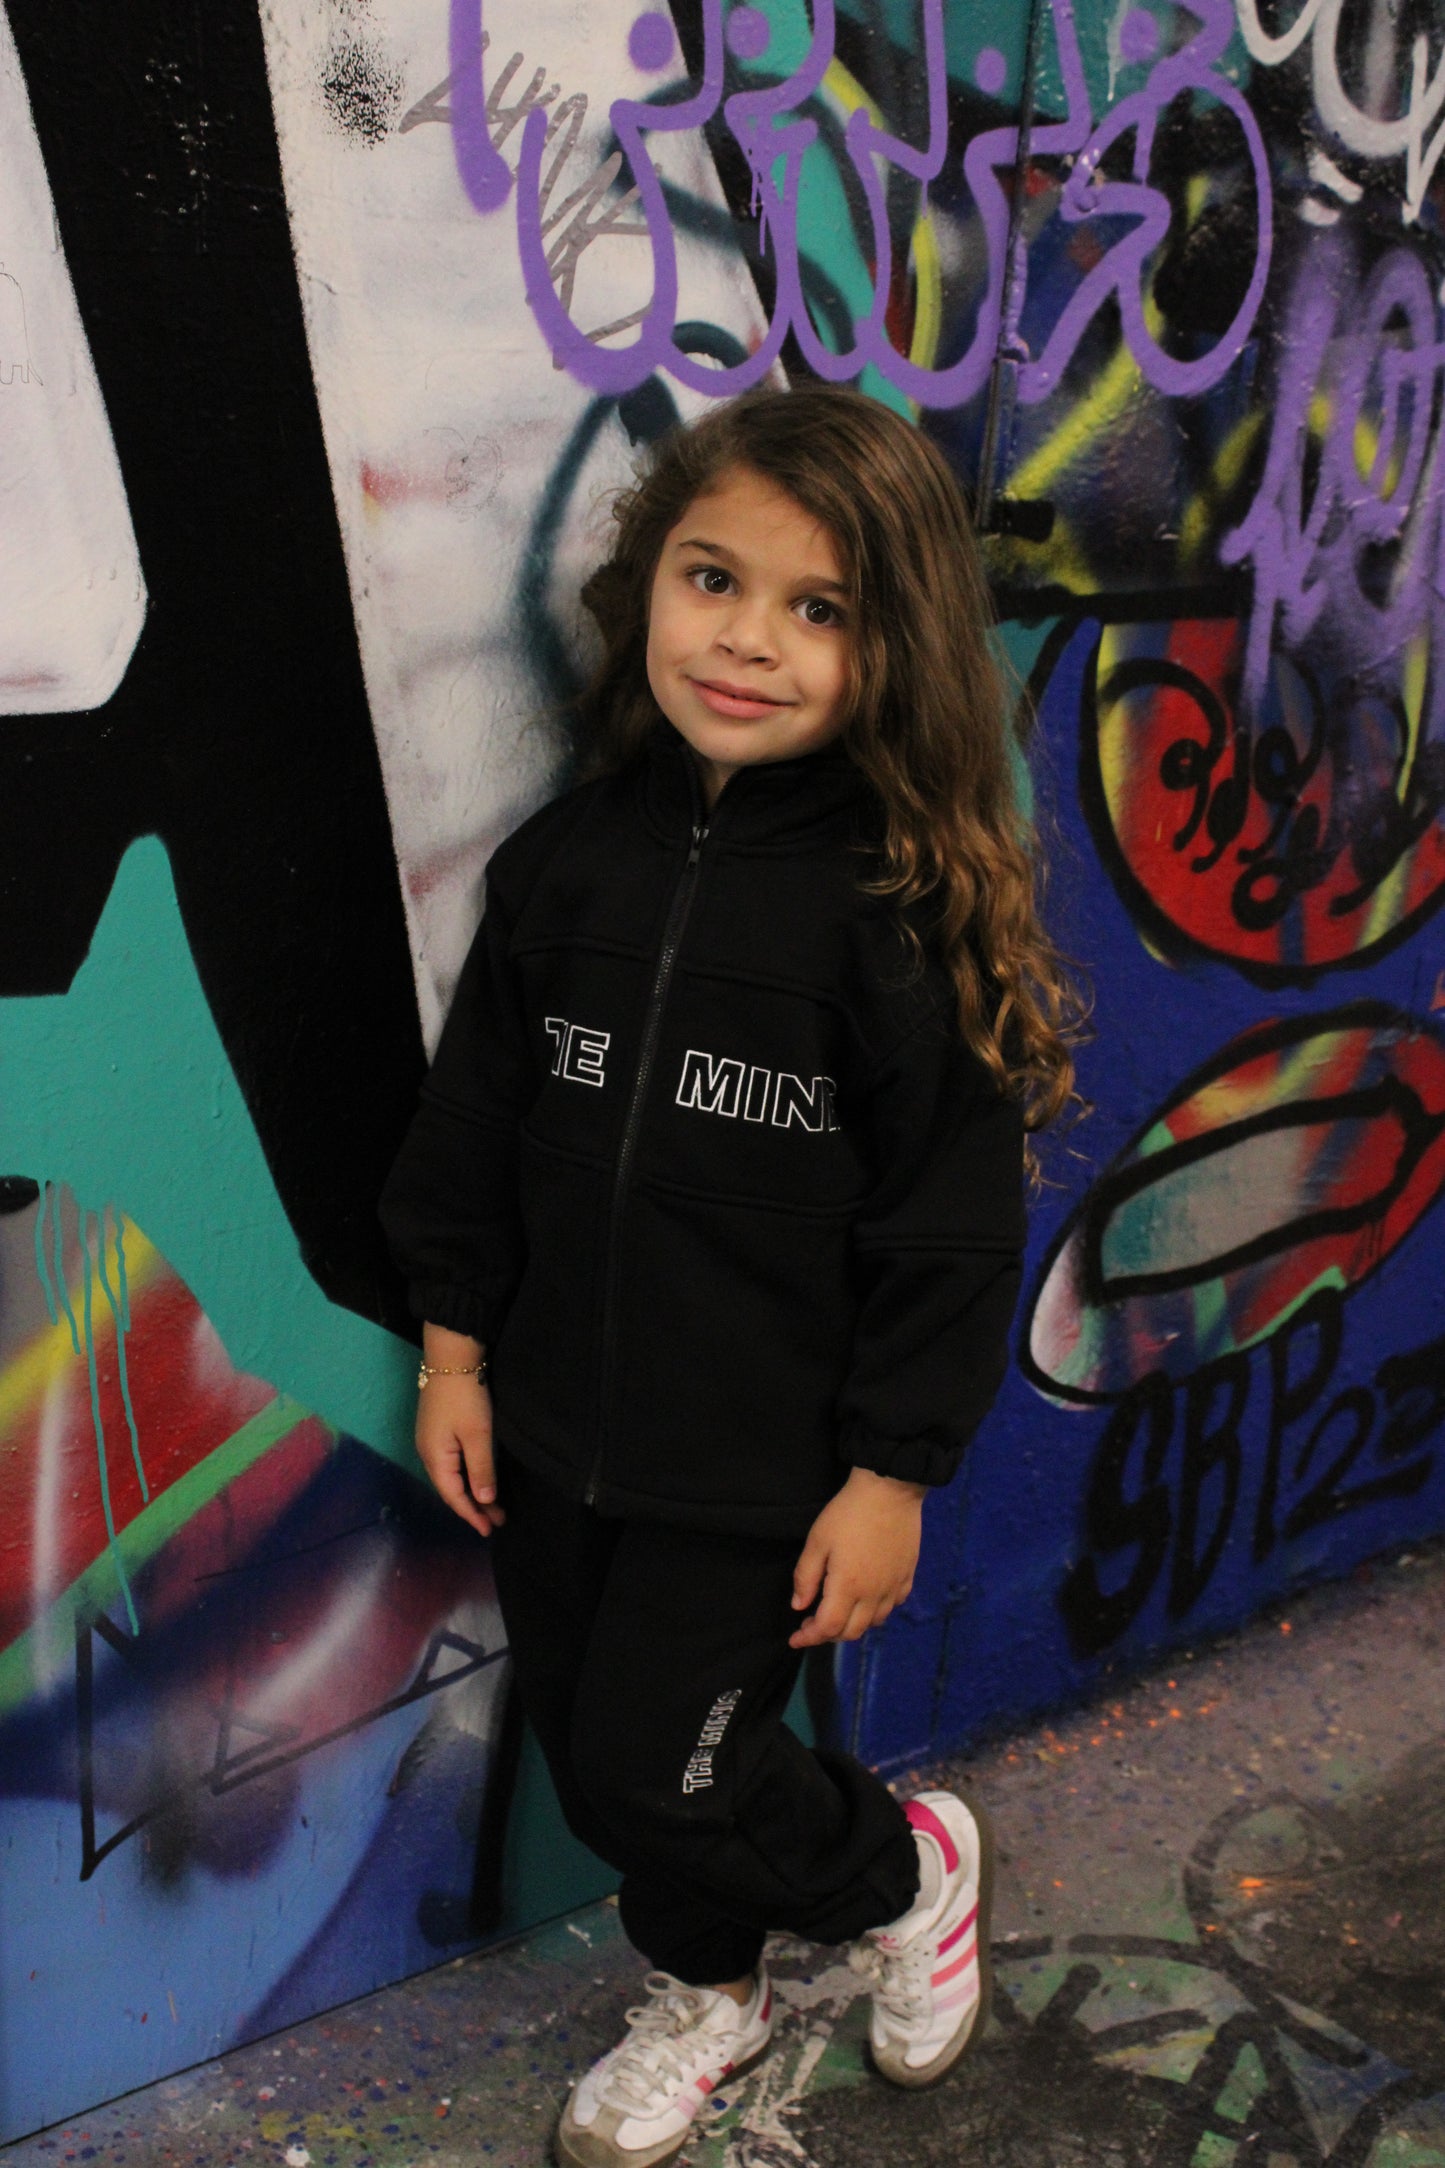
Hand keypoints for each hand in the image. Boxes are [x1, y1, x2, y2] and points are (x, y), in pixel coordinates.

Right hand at [416, 1326, 503, 1536]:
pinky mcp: (437, 1431)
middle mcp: (428, 1453)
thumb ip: (481, 1469)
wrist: (450, 1358)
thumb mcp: (478, 1434)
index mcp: (435, 1458)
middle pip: (451, 1489)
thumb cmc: (465, 1397)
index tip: (490, 1529)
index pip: (454, 1496)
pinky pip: (451, 1464)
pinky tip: (478, 1479)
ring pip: (452, 1477)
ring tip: (493, 1506)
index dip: (472, 1515)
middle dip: (474, 1506)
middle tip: (498, 1520)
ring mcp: (431, 1441)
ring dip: (472, 1492)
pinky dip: (467, 1476)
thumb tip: (484, 1500)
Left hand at [789, 1466, 923, 1648]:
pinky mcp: (907, 1576)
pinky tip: (866, 1599)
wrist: (890, 1490)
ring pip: (873, 1623)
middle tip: (811, 1623)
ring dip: (852, 1625)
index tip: (794, 1638)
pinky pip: (892, 1606)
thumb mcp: (817, 1541)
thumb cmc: (848, 1512)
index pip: (827, 1628)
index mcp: (848, 1587)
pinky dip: (875, 1612)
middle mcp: (874, 1594)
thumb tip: (799, 1606)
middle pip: (851, 1632)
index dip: (808, 1638)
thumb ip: (806, 1577)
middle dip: (828, 1635)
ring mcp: (894, 1586)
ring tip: (837, 1611)